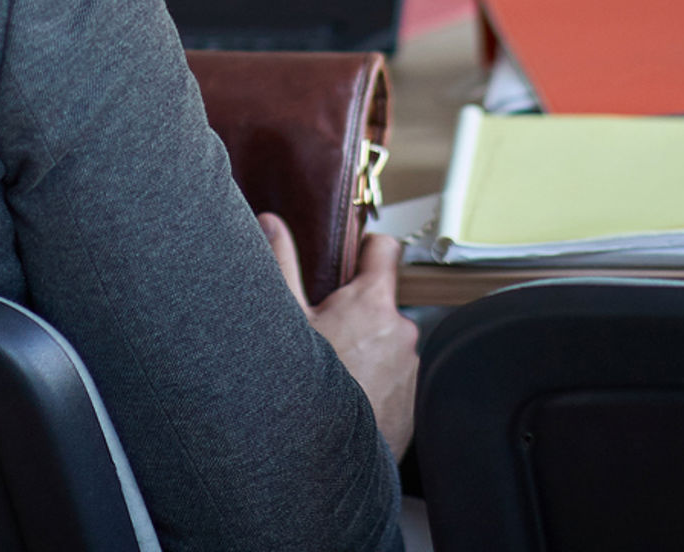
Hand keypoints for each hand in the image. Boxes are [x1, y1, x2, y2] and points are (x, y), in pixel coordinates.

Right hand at [262, 210, 418, 458]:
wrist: (324, 460)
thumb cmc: (304, 389)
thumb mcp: (285, 319)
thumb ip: (281, 262)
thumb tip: (271, 223)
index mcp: (372, 303)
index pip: (384, 249)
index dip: (367, 247)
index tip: (353, 255)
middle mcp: (401, 332)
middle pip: (381, 304)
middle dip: (356, 312)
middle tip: (325, 331)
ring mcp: (410, 370)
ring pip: (387, 344)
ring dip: (367, 349)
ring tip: (334, 370)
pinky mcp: (412, 405)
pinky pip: (394, 379)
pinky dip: (375, 382)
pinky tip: (347, 396)